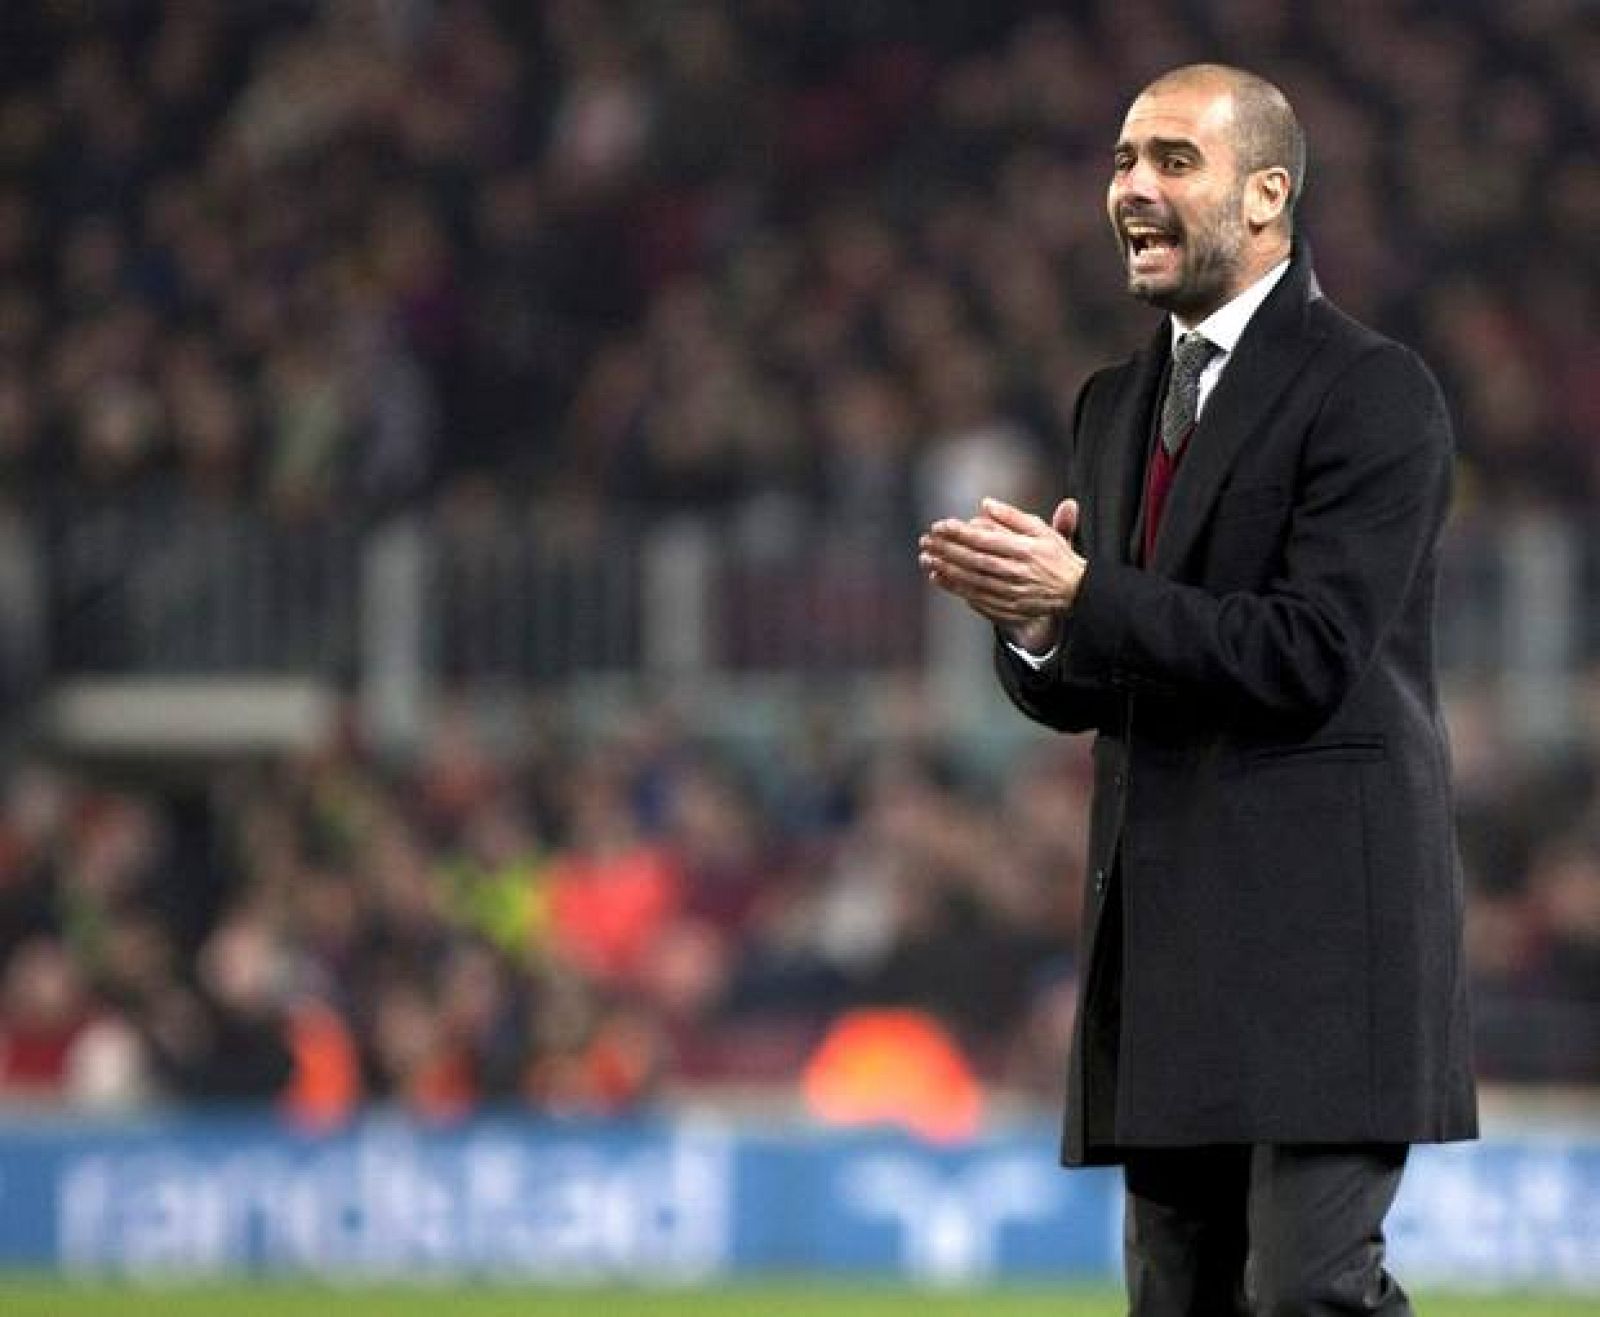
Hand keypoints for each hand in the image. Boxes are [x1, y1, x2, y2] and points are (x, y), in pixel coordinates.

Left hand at [919, 496, 1086, 649]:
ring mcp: (1011, 592)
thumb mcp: (1041, 531)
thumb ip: (1013, 517)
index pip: (985, 540)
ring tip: (926, 558)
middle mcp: (1017, 572)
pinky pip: (976, 598)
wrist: (1076, 593)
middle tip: (926, 541)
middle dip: (947, 550)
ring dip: (946, 569)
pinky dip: (956, 588)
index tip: (940, 525)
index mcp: (1025, 550)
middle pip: (974, 560)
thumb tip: (985, 503)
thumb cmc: (1057, 557)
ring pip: (972, 580)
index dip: (960, 532)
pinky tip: (940, 578)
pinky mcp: (1007, 608)